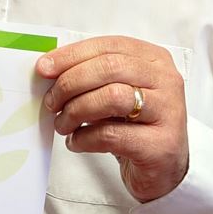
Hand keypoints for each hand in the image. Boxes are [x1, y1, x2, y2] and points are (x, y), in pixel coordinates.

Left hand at [37, 35, 188, 201]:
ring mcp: (168, 112)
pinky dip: (84, 138)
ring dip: (76, 111)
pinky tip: (76, 142)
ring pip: (112, 97)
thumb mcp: (116, 92)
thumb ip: (91, 75)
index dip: (72, 55)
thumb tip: (49, 68)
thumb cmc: (134, 124)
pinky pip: (112, 135)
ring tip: (63, 124)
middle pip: (110, 68)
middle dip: (71, 83)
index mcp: (154, 60)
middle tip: (51, 101)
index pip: (109, 46)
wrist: (163, 167)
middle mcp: (166, 81)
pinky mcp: (160, 145)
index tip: (44, 68)